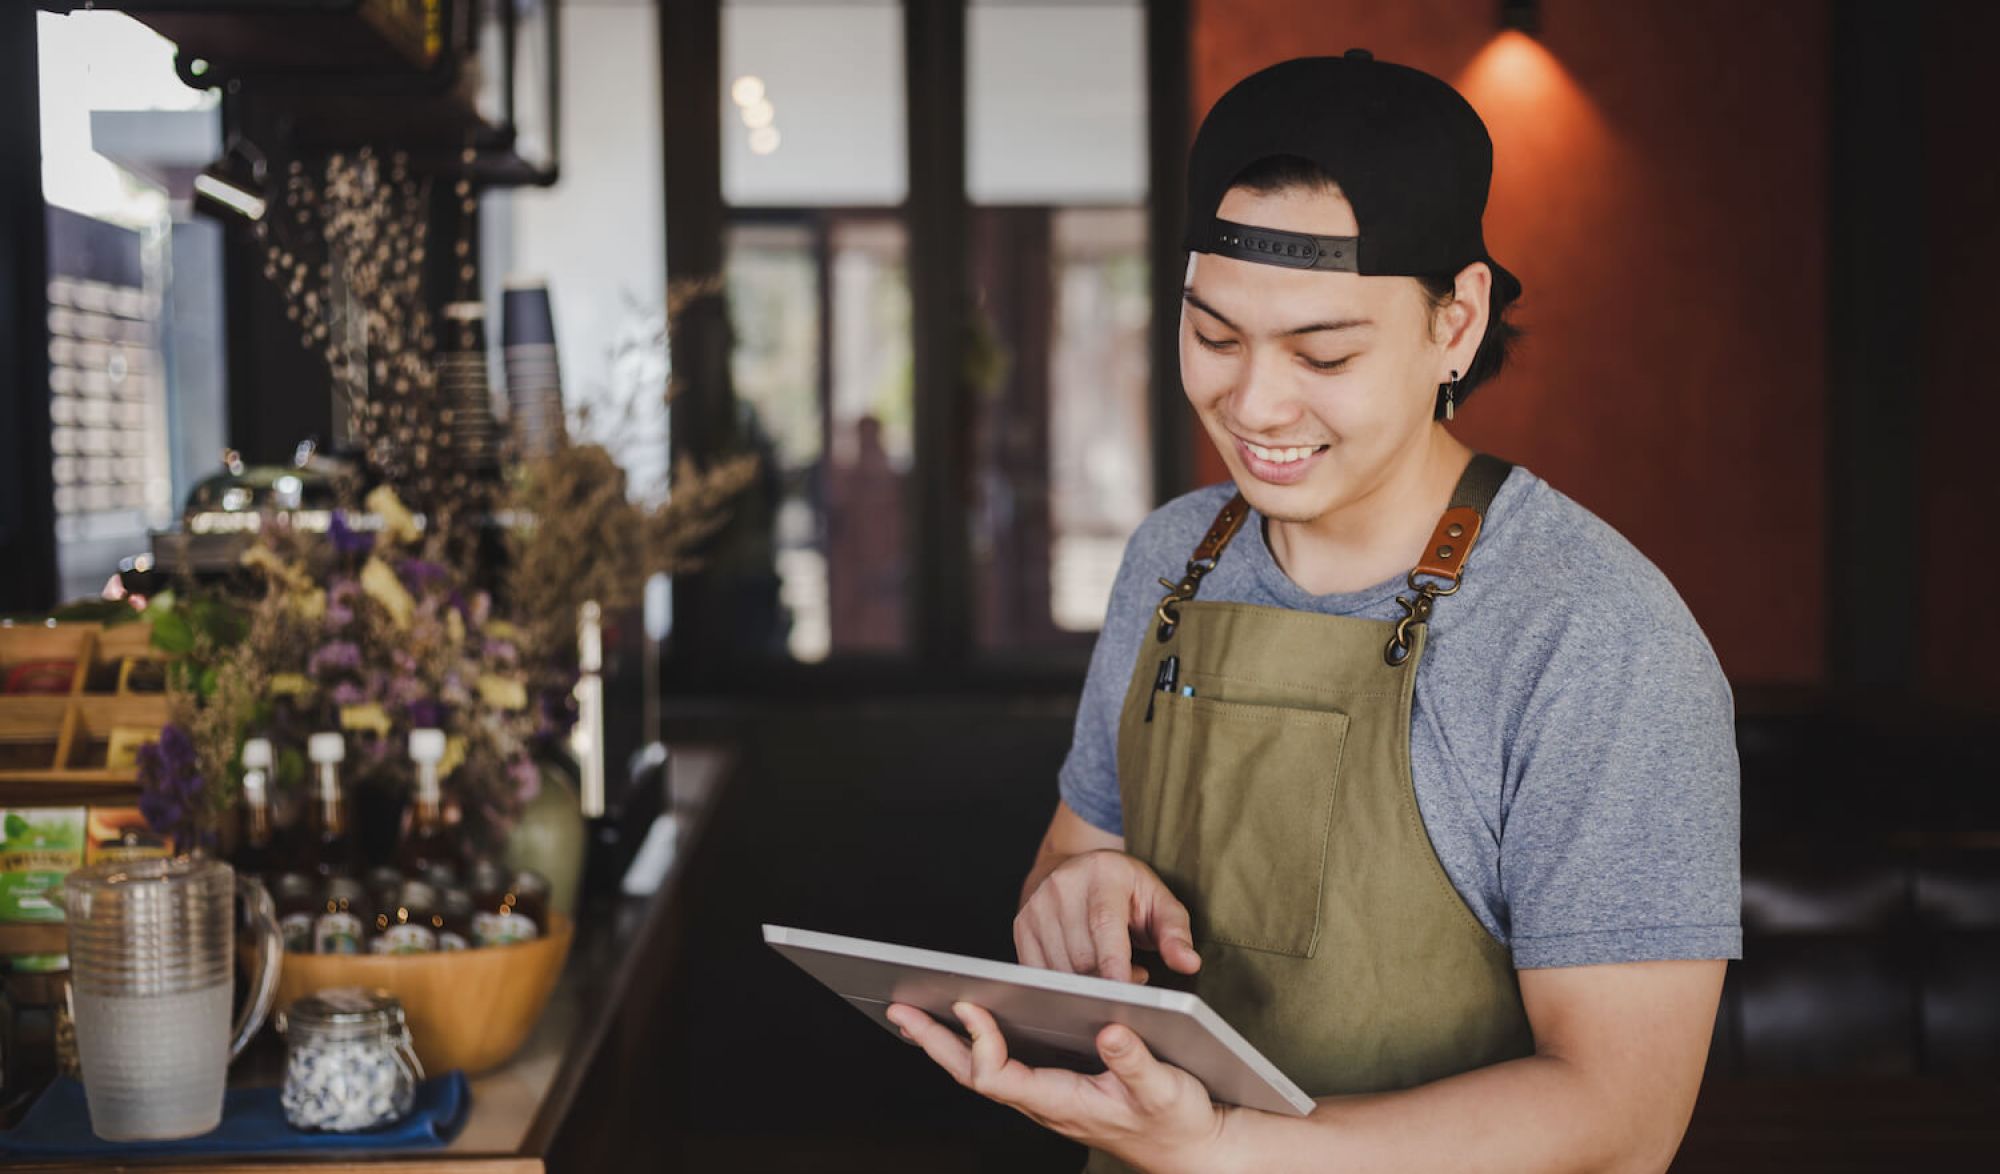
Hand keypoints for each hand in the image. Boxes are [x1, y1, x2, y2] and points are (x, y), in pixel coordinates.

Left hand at [885, 1000, 1232, 1173]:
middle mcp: (1045, 1102)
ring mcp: (1047, 1097)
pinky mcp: (1056, 1089)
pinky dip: (976, 1045)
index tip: (968, 1006)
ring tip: (915, 1013)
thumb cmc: (1179, 1121)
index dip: (978, 1043)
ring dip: (947, 1045)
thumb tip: (1110, 1031)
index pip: (999, 1077)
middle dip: (934, 1043)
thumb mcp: (1165, 1090)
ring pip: (983, 1073)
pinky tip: (967, 1025)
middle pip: (974, 1075)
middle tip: (899, 1011)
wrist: (1194, 1150)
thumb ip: (1136, 1063)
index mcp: (1062, 1101)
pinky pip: (1003, 1068)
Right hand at [1015, 849, 1200, 983]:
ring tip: (1109, 970)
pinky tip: (1082, 973)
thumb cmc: (1126, 891)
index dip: (1113, 963)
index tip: (1124, 994)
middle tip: (1132, 975)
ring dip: (1086, 985)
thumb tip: (1189, 964)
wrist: (1077, 869)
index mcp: (1102, 874)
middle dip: (1108, 980)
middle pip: (1082, 955)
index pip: (1104, 925)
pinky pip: (1039, 972)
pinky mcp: (1021, 925)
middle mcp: (1063, 886)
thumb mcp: (1159, 902)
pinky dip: (1062, 985)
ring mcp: (1036, 905)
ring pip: (1059, 969)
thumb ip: (1176, 933)